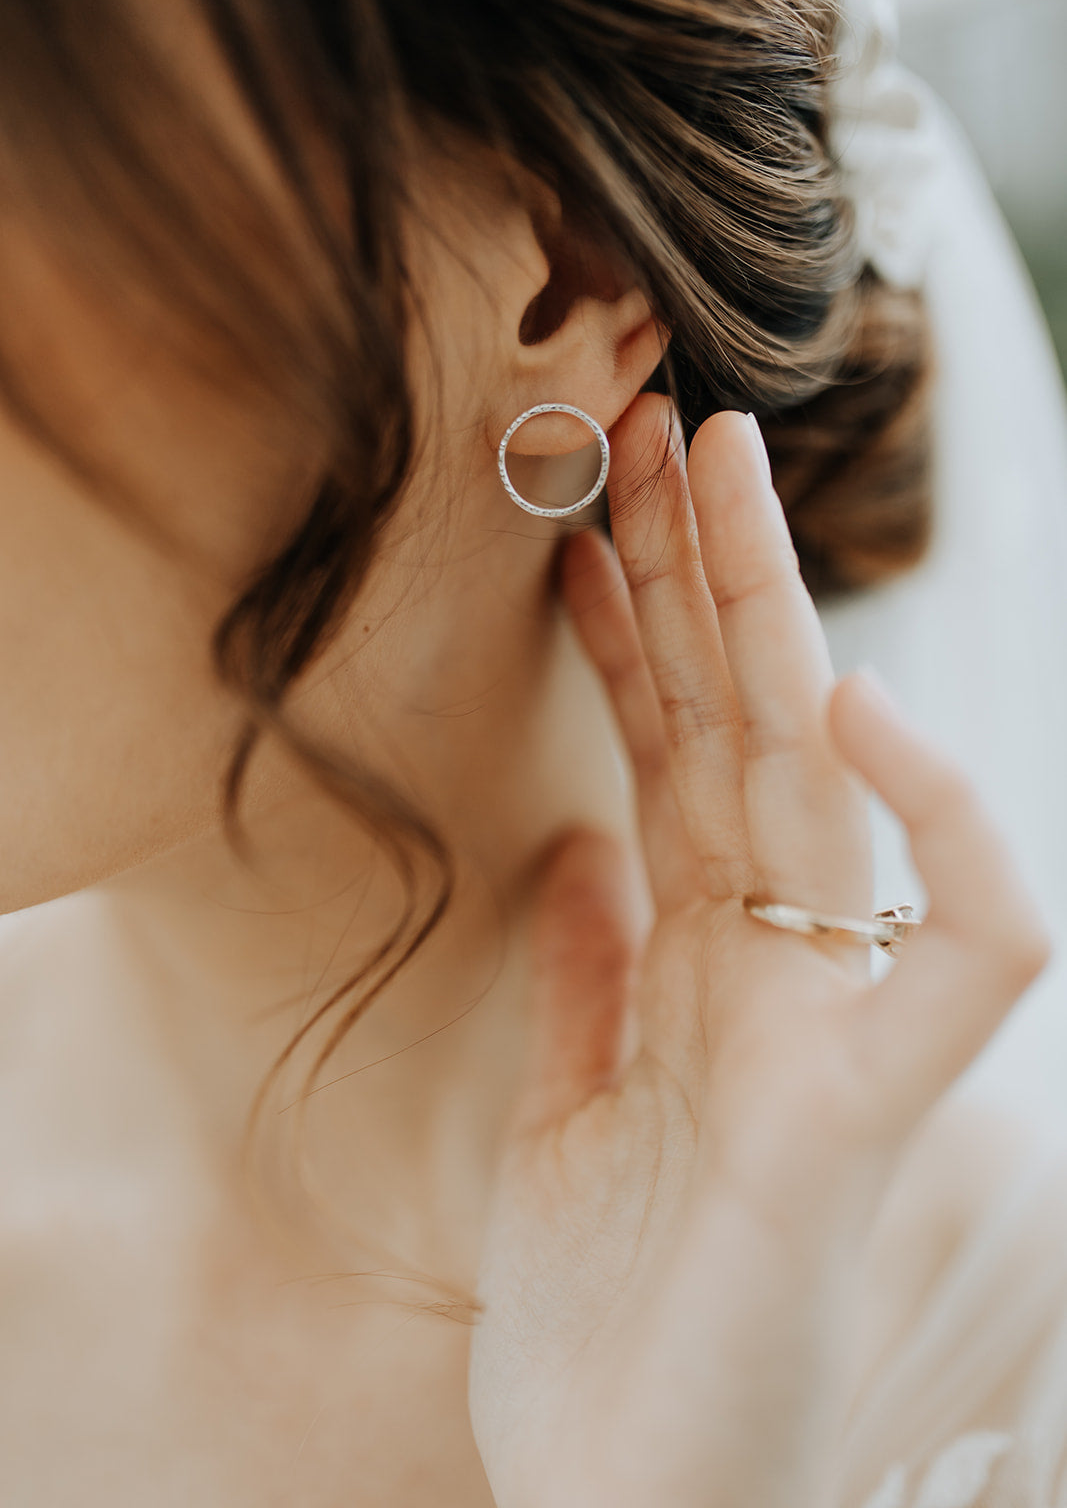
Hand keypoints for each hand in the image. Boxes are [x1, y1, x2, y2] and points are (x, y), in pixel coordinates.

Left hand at [468, 396, 1049, 1507]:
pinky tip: (858, 711)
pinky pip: (969, 947)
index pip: (676, 759)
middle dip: (709, 573)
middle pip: (748, 734)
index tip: (586, 524)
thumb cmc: (608, 1331)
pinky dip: (938, 827)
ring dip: (782, 624)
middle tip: (661, 422)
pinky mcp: (863, 1114)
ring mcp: (831, 1031)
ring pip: (833, 787)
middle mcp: (777, 974)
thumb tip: (572, 845)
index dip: (636, 637)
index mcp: (706, 968)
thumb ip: (589, 975)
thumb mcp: (565, 1115)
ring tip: (723, 472)